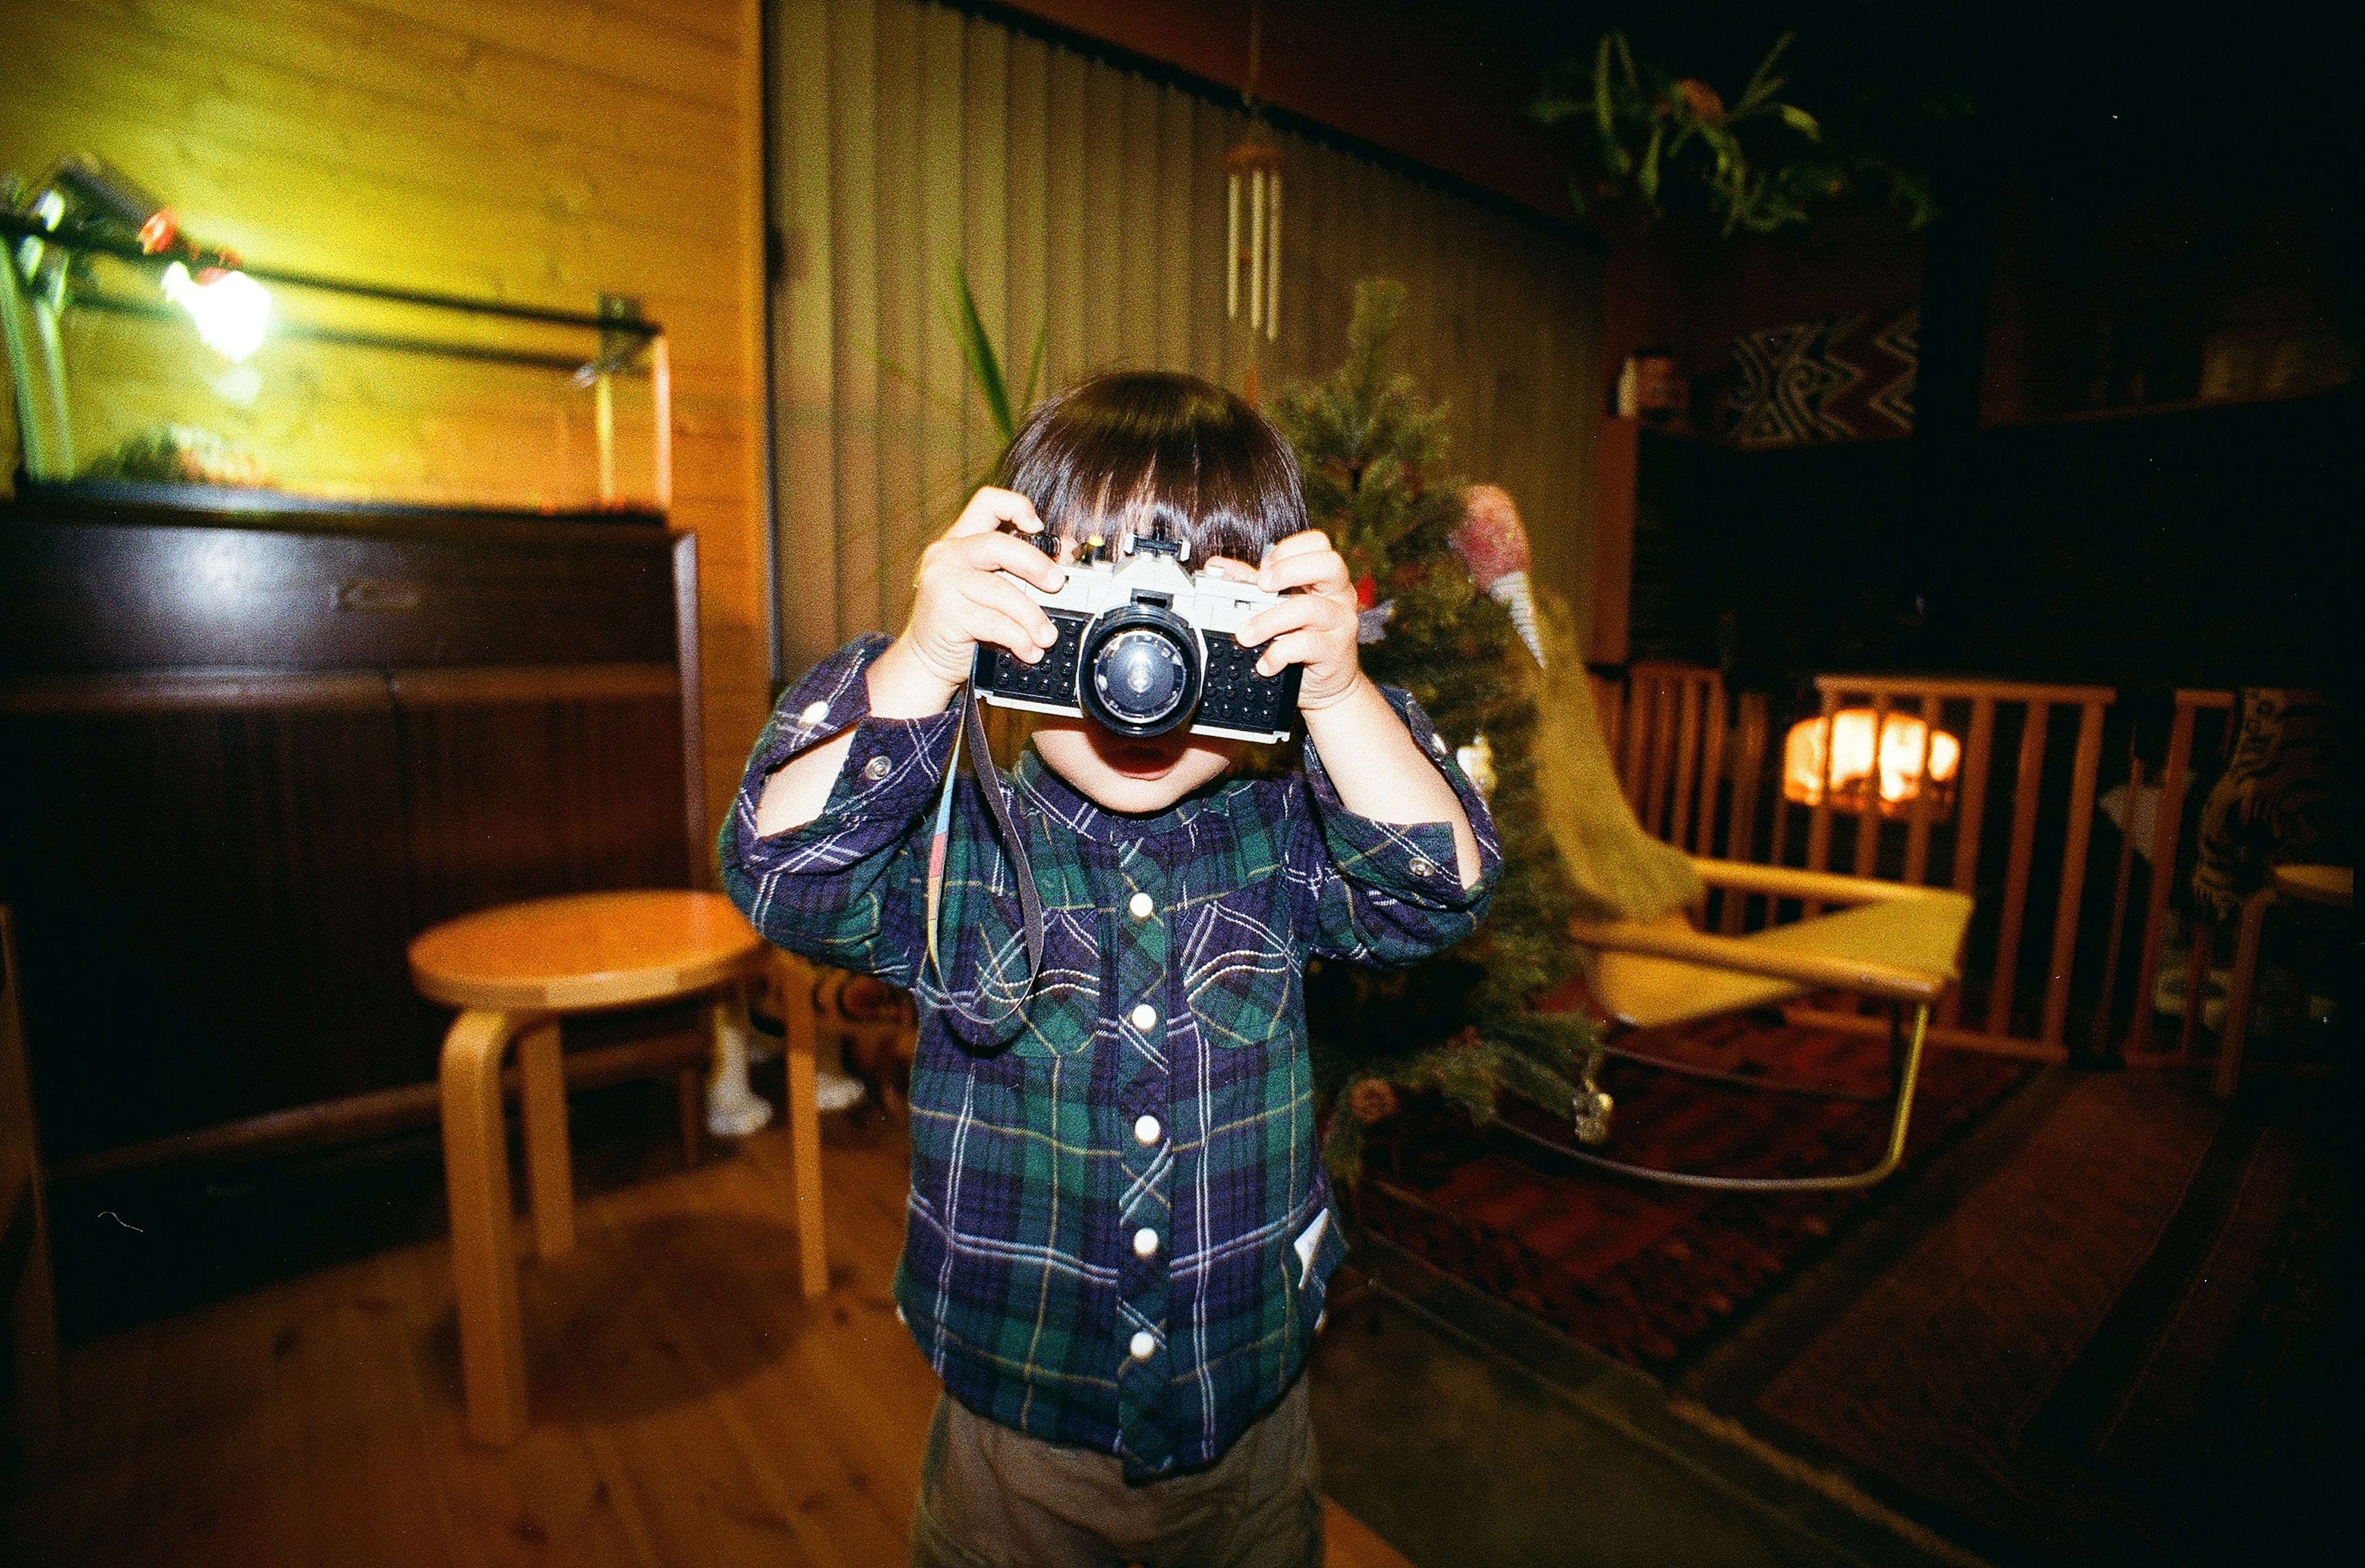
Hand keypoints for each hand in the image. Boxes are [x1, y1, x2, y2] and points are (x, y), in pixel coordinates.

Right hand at [894, 487, 1067, 687]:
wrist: (926, 659)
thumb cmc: (962, 622)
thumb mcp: (990, 588)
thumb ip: (1018, 569)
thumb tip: (1065, 554)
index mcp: (960, 540)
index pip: (987, 502)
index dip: (1017, 506)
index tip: (1039, 527)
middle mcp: (947, 554)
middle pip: (999, 545)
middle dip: (1036, 564)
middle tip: (1058, 584)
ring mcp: (942, 581)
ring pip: (1001, 591)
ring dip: (1032, 616)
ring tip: (1047, 636)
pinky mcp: (945, 611)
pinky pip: (994, 622)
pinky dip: (1019, 639)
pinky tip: (1029, 650)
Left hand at [1230, 530, 1362, 711]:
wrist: (1327, 683)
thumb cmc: (1304, 640)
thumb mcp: (1278, 606)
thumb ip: (1250, 584)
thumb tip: (1218, 567)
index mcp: (1325, 578)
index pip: (1318, 544)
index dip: (1289, 549)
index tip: (1264, 568)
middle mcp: (1339, 595)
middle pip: (1328, 564)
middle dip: (1288, 570)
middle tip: (1261, 586)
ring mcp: (1341, 622)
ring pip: (1310, 608)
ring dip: (1269, 620)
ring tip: (1245, 634)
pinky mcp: (1336, 651)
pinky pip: (1308, 645)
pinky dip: (1279, 653)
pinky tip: (1265, 662)